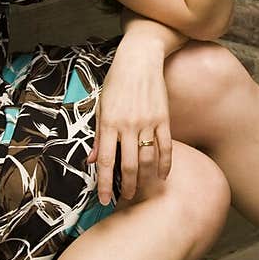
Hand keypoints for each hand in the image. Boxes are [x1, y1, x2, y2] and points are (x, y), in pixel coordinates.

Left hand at [86, 37, 172, 204]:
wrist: (139, 60)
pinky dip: (165, 164)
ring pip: (147, 159)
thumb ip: (98, 135)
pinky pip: (166, 147)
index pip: (107, 161)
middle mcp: (128, 125)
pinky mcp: (163, 119)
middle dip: (127, 187)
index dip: (105, 183)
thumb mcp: (101, 106)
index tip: (105, 199)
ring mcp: (147, 122)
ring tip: (141, 191)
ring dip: (144, 179)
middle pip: (128, 165)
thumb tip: (92, 160)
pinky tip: (162, 176)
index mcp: (109, 123)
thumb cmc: (116, 82)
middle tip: (125, 199)